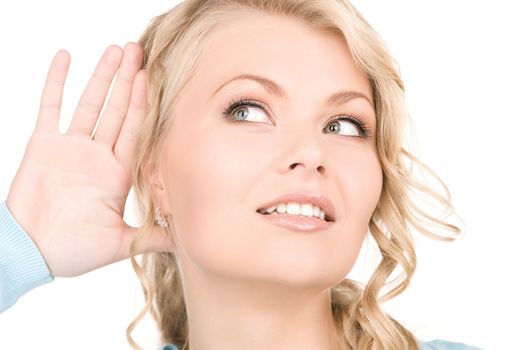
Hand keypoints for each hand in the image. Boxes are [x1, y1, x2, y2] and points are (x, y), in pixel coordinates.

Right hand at [5, 43, 174, 277]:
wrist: (31, 253)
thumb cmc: (74, 251)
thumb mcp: (121, 243)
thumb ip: (152, 236)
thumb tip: (186, 240)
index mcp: (118, 173)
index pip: (137, 130)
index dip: (146, 103)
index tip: (153, 78)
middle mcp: (98, 155)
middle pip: (118, 110)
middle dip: (129, 81)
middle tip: (139, 51)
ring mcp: (71, 147)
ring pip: (90, 103)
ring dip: (102, 77)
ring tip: (115, 50)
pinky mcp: (44, 145)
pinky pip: (50, 107)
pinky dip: (56, 82)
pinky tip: (66, 58)